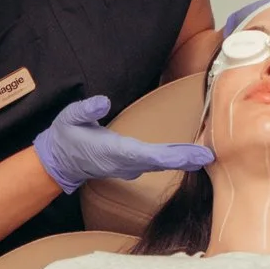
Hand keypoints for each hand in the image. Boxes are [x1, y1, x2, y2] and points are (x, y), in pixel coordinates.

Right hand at [32, 95, 213, 193]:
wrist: (59, 161)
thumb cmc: (65, 137)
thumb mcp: (69, 118)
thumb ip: (85, 110)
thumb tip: (103, 101)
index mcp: (113, 151)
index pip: (148, 154)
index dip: (173, 155)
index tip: (193, 155)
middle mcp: (125, 163)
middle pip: (161, 162)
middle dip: (185, 159)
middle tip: (210, 156)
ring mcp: (128, 167)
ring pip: (161, 164)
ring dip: (183, 159)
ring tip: (205, 153)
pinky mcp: (131, 165)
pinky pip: (156, 163)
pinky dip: (174, 158)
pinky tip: (189, 154)